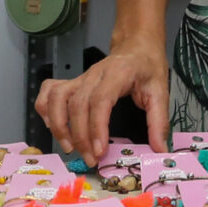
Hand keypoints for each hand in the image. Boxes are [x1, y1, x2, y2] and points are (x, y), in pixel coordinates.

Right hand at [34, 42, 169, 160]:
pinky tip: (54, 127)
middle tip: (91, 159)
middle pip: (77, 104)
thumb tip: (159, 149)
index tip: (99, 151)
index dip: (96, 127)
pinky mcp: (73, 82)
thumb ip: (159, 121)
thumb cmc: (147, 68)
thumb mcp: (161, 92)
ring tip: (70, 147)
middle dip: (80, 136)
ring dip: (59, 125)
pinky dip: (46, 110)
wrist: (136, 47)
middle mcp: (94, 74)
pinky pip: (49, 92)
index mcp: (117, 73)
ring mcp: (80, 78)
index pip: (100, 100)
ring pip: (57, 98)